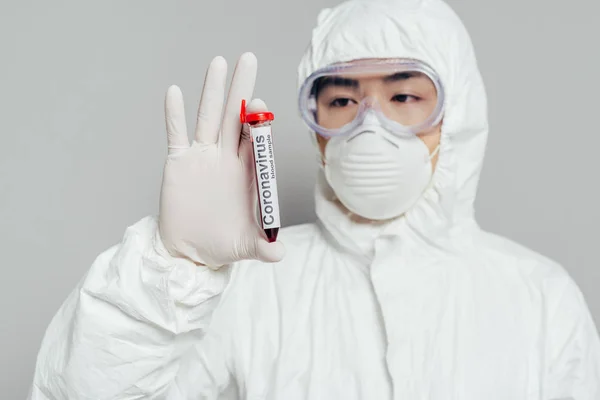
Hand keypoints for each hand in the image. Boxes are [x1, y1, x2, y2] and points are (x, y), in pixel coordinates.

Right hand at [158, 53, 284, 266]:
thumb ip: (262, 247)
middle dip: (241, 89)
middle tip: (247, 59)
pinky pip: (176, 135)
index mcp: (248, 173)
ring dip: (212, 91)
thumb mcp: (245, 247)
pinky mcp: (179, 163)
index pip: (257, 139)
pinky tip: (175, 92)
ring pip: (208, 118)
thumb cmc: (222, 244)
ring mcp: (203, 157)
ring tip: (218, 62)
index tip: (260, 104)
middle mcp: (227, 158)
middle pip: (235, 118)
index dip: (259, 120)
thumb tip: (280, 254)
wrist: (190, 250)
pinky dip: (175, 115)